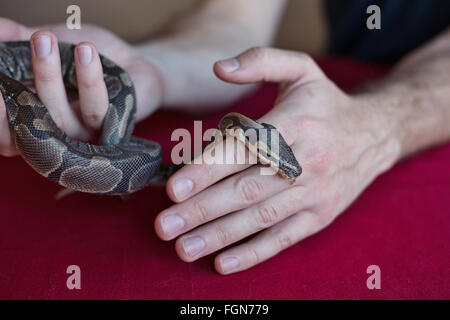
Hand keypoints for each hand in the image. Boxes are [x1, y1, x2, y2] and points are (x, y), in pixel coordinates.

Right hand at [0, 18, 162, 156]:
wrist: (131, 63)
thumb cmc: (85, 60)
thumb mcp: (49, 45)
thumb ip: (17, 39)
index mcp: (35, 119)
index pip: (7, 134)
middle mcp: (57, 133)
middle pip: (31, 126)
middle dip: (15, 96)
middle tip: (2, 68)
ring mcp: (84, 134)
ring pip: (62, 117)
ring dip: (48, 76)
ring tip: (43, 39)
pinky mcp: (112, 128)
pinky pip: (96, 108)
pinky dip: (89, 77)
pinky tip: (85, 51)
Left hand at [154, 47, 400, 273]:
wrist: (375, 134)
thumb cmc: (326, 104)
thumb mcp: (301, 69)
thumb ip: (259, 61)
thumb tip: (219, 68)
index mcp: (296, 123)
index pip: (245, 148)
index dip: (208, 169)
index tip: (174, 188)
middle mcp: (305, 161)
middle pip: (247, 189)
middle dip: (202, 209)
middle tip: (164, 226)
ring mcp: (314, 193)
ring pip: (261, 218)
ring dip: (220, 235)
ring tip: (183, 247)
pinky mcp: (319, 216)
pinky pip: (284, 238)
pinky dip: (254, 253)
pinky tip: (223, 263)